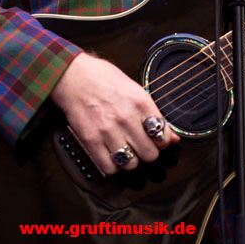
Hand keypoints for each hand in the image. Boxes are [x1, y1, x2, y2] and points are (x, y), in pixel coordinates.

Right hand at [50, 52, 179, 175]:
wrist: (73, 75)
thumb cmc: (103, 78)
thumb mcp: (133, 88)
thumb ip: (153, 112)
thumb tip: (171, 135)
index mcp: (140, 102)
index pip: (162, 136)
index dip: (162, 141)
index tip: (156, 140)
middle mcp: (126, 117)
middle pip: (150, 154)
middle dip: (148, 153)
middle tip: (141, 147)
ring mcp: (108, 130)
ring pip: (131, 164)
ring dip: (130, 160)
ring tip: (126, 150)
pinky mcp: (91, 140)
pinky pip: (109, 167)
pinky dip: (112, 165)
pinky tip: (111, 155)